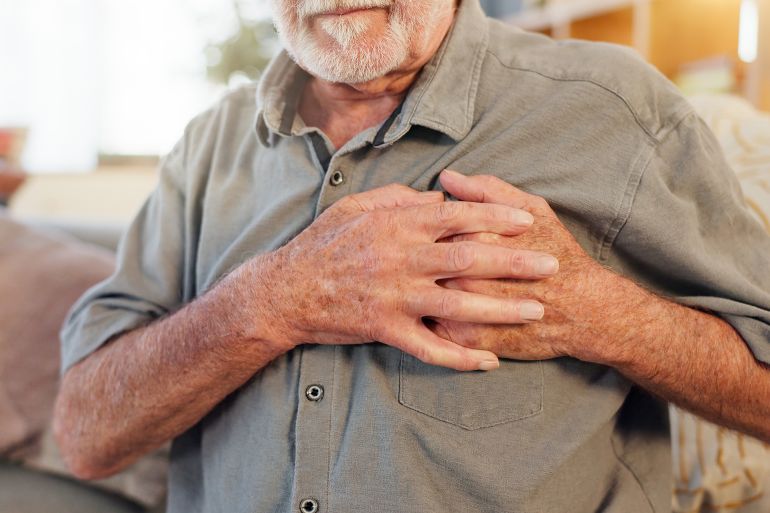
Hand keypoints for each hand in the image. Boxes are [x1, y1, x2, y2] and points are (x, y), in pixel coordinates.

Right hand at [252, 183, 559, 370]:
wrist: (286, 290)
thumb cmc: (324, 242)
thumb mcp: (356, 206)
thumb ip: (399, 198)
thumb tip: (437, 196)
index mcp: (396, 226)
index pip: (456, 217)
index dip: (495, 216)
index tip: (528, 219)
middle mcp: (400, 260)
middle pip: (468, 260)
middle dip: (513, 262)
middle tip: (551, 264)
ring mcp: (394, 297)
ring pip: (457, 305)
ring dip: (501, 309)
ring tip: (536, 309)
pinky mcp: (385, 329)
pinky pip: (429, 347)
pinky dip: (460, 357)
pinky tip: (489, 362)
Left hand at [431, 170, 619, 361]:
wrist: (584, 310)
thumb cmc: (558, 254)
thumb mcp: (532, 209)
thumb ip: (487, 191)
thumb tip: (447, 177)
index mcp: (476, 237)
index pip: (431, 226)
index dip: (426, 227)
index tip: (430, 231)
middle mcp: (465, 273)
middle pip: (422, 262)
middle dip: (417, 260)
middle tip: (421, 259)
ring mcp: (464, 307)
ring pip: (422, 294)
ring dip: (417, 288)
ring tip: (423, 282)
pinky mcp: (467, 336)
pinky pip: (432, 327)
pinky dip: (427, 317)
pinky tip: (431, 308)